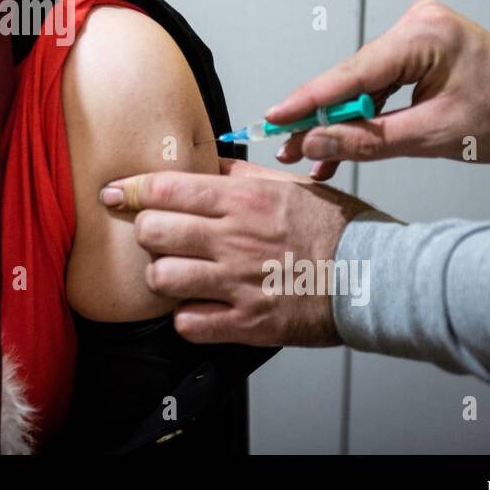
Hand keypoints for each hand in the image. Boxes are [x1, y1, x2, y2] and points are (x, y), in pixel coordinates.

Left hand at [99, 158, 379, 346]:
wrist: (375, 276)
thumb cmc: (339, 229)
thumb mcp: (290, 185)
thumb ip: (241, 176)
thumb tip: (205, 165)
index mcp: (244, 200)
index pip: (166, 188)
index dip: (130, 190)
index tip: (113, 193)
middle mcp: (234, 239)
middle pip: (153, 232)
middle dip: (146, 233)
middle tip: (156, 237)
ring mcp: (238, 283)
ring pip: (162, 278)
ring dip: (162, 276)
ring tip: (176, 274)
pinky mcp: (247, 322)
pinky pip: (188, 323)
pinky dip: (185, 317)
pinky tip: (198, 307)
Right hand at [269, 0, 489, 180]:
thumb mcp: (434, 136)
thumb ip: (368, 140)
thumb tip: (315, 142)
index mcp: (424, 36)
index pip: (352, 73)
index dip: (308, 100)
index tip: (274, 119)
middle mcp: (415, 24)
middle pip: (351, 77)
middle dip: (320, 116)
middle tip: (287, 146)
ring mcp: (415, 33)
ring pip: (361, 84)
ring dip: (340, 120)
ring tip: (309, 154)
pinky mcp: (417, 49)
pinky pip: (379, 83)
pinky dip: (363, 113)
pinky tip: (340, 140)